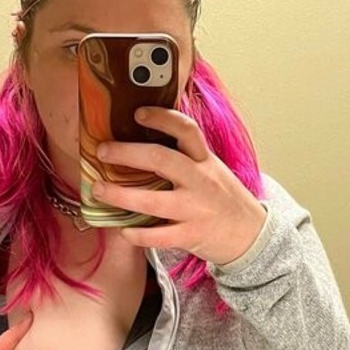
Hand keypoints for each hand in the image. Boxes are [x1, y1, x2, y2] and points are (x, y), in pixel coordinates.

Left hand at [90, 107, 265, 265]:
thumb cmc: (223, 199)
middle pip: (161, 159)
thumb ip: (185, 157)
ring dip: (120, 195)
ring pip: (152, 201)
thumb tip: (144, 139)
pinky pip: (158, 236)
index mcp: (203, 160)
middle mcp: (200, 181)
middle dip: (127, 153)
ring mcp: (195, 209)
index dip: (162, 118)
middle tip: (102, 151)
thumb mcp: (211, 169)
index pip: (186, 130)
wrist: (251, 235)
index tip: (138, 113)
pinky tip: (123, 229)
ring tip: (98, 190)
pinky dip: (137, 233)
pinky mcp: (190, 236)